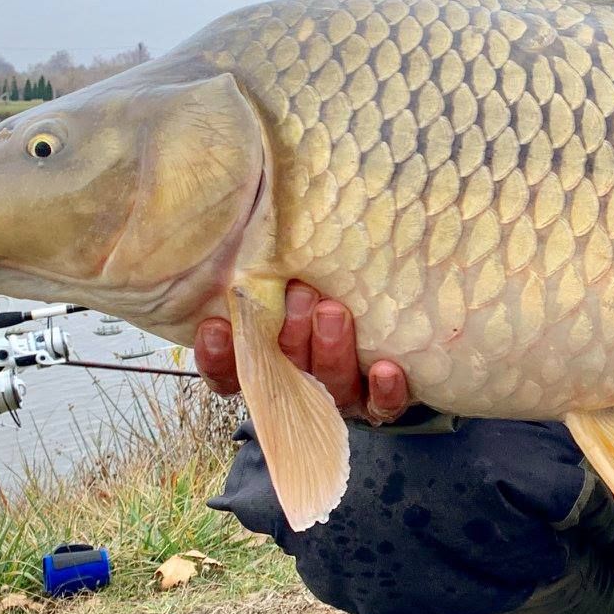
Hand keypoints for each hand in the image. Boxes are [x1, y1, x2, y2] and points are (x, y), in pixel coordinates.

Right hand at [194, 280, 410, 423]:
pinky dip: (384, 390)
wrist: (398, 319)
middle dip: (290, 334)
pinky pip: (382, 405)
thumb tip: (245, 209)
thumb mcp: (292, 271)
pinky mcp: (383, 401)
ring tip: (333, 311)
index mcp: (269, 360)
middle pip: (286, 371)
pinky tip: (386, 369)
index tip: (215, 326)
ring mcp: (342, 393)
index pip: (231, 371)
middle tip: (299, 293)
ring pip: (332, 384)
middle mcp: (301, 382)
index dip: (218, 356)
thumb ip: (271, 263)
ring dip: (331, 350)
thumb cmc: (331, 283)